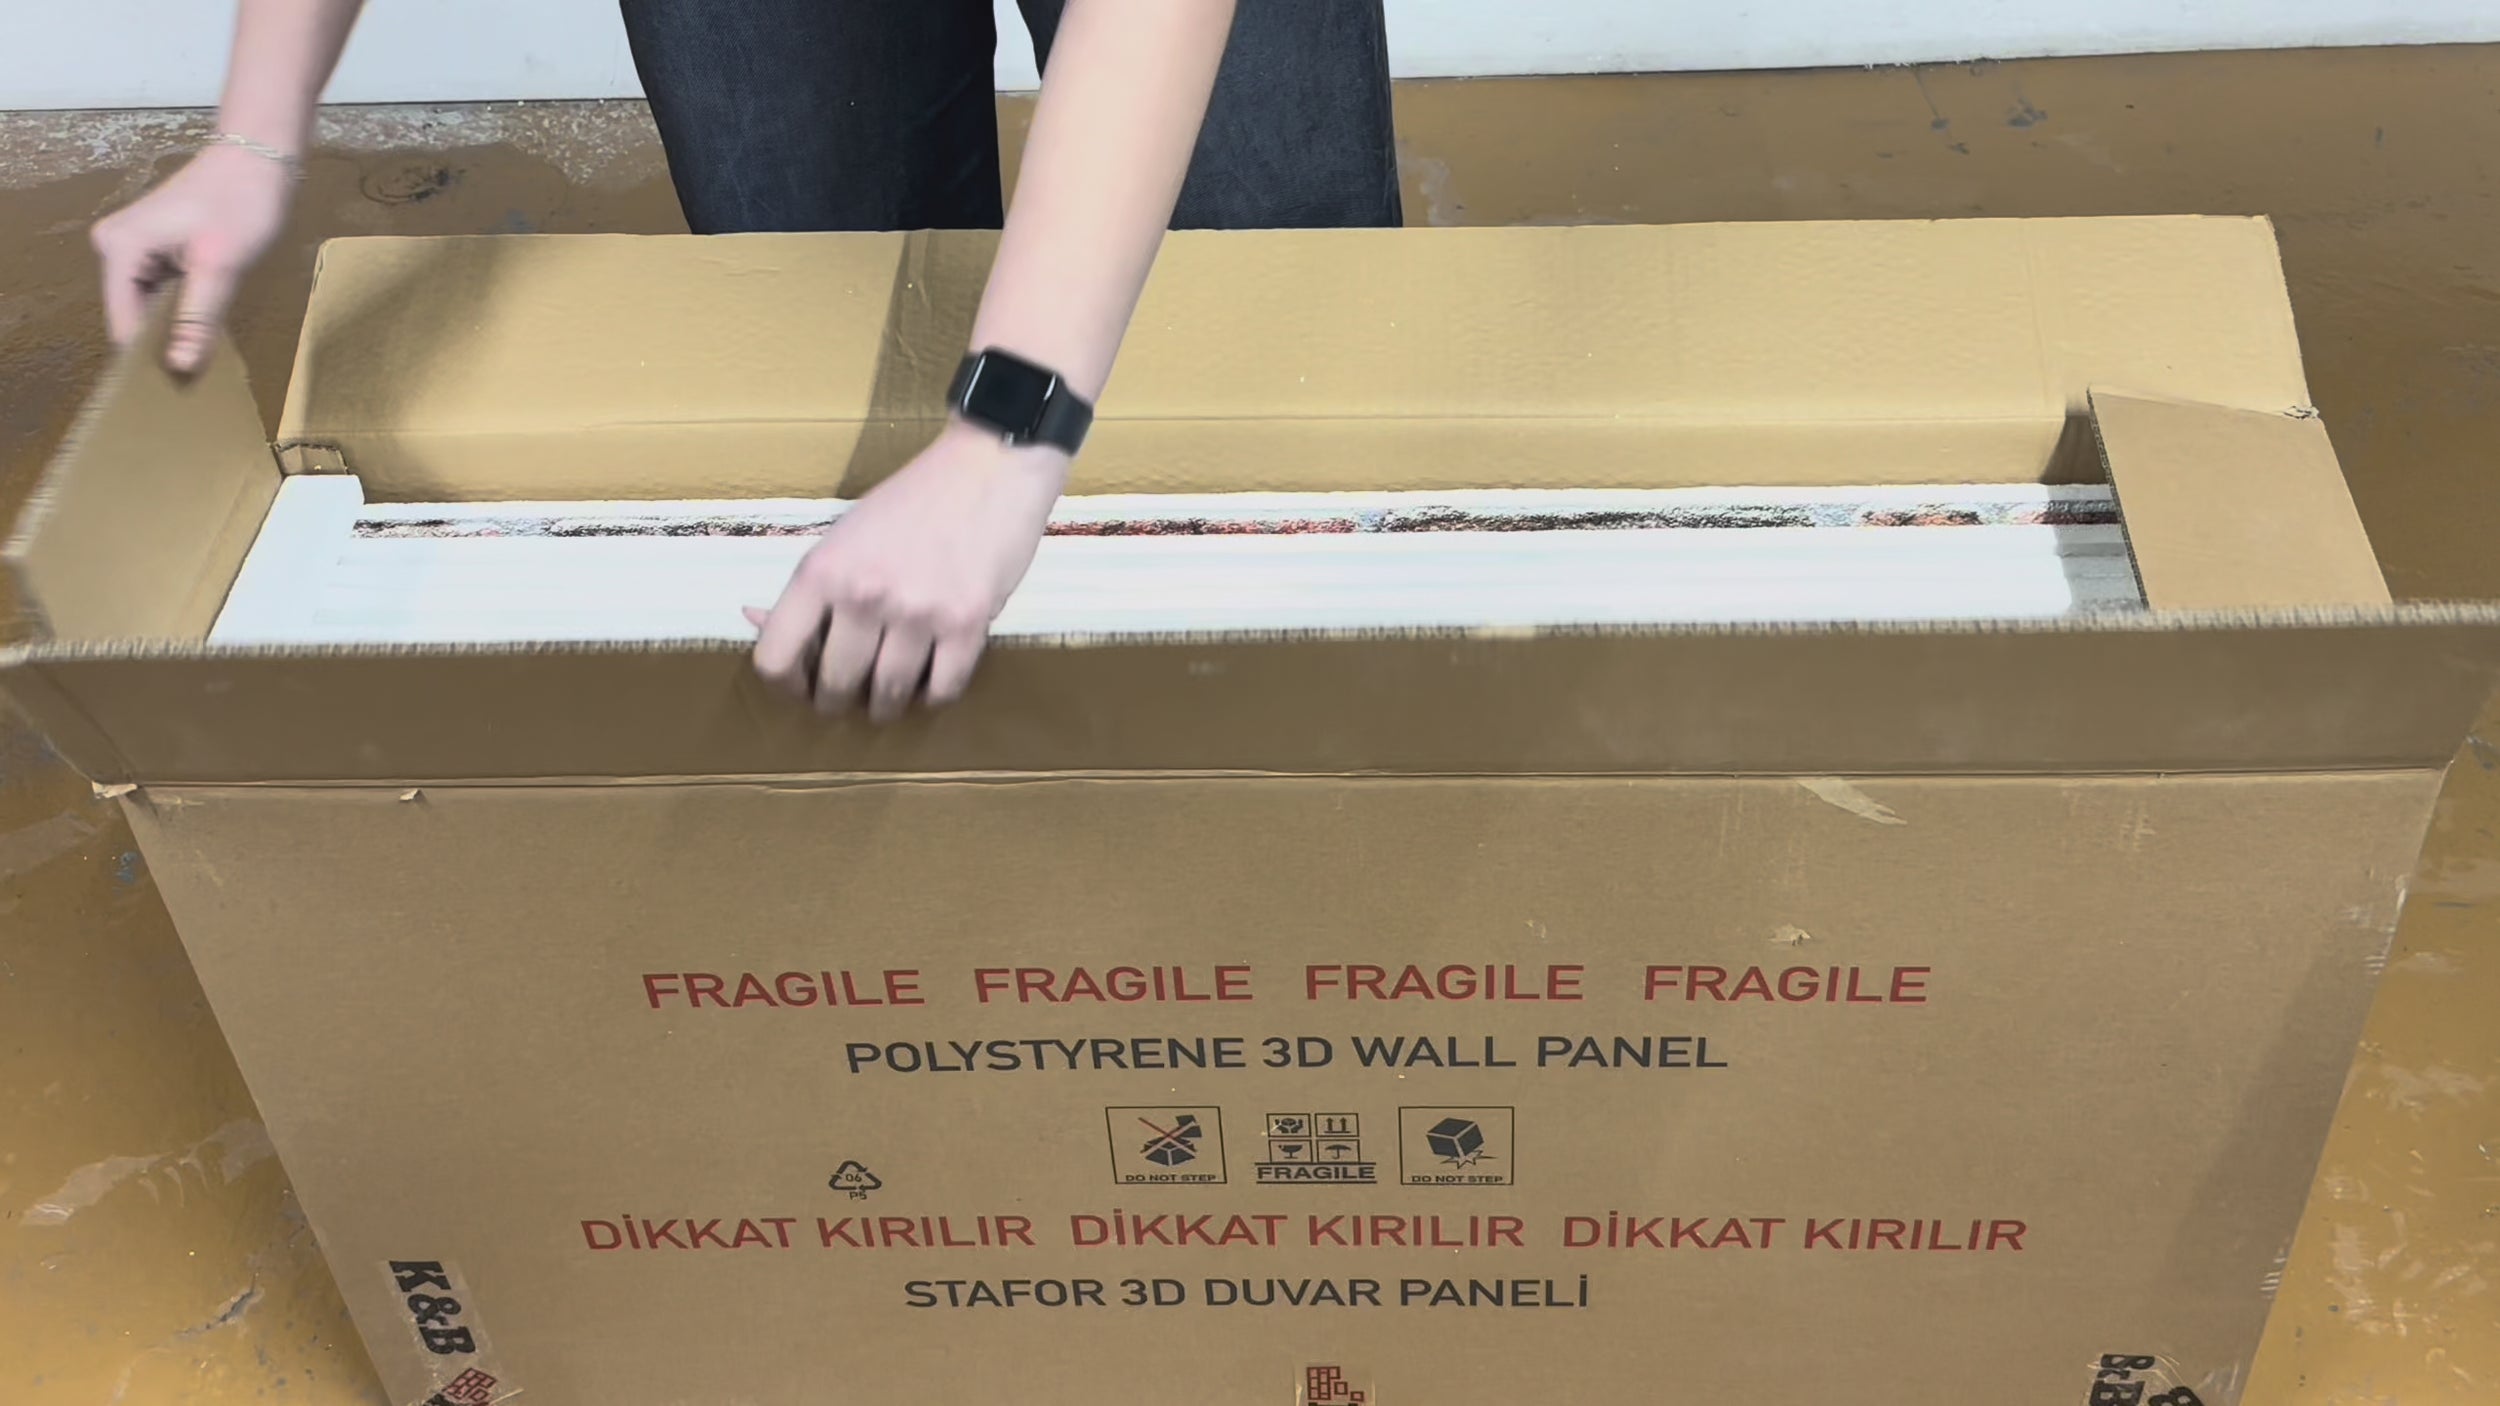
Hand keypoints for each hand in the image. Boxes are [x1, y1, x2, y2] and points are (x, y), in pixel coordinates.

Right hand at [91, 142, 296, 372]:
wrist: (257, 158)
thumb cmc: (241, 203)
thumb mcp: (221, 266)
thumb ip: (198, 318)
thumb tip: (181, 366)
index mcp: (120, 249)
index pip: (124, 322)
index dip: (148, 357)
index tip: (177, 390)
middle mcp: (115, 247)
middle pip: (133, 315)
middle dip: (160, 345)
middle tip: (197, 380)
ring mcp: (131, 247)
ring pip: (148, 307)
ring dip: (172, 330)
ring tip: (203, 360)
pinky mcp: (152, 249)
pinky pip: (160, 293)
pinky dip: (180, 312)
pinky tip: (203, 333)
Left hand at [748, 422, 1066, 721]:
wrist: (987, 469)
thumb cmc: (911, 501)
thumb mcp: (844, 535)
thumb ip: (807, 587)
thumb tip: (752, 620)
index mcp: (822, 571)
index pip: (775, 658)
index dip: (785, 685)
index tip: (801, 685)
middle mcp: (864, 595)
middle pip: (834, 685)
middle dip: (837, 701)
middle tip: (847, 698)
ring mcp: (918, 613)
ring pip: (889, 694)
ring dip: (886, 706)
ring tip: (888, 698)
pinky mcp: (968, 623)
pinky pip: (943, 689)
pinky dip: (934, 695)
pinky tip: (930, 683)